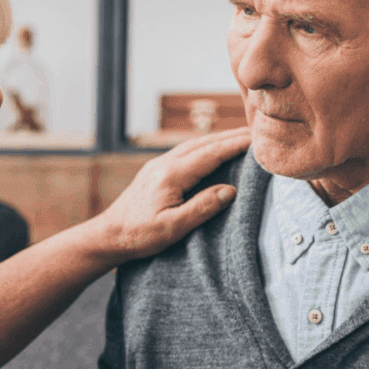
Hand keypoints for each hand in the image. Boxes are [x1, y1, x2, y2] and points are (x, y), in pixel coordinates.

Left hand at [92, 128, 250, 262]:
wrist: (108, 235)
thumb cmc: (139, 235)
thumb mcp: (173, 228)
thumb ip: (202, 208)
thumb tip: (230, 191)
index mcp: (172, 174)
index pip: (212, 152)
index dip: (237, 144)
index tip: (259, 139)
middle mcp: (165, 163)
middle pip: (205, 142)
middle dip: (233, 136)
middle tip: (260, 132)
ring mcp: (159, 164)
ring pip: (195, 144)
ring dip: (220, 139)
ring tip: (243, 138)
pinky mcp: (156, 170)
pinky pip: (186, 151)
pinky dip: (206, 147)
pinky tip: (214, 151)